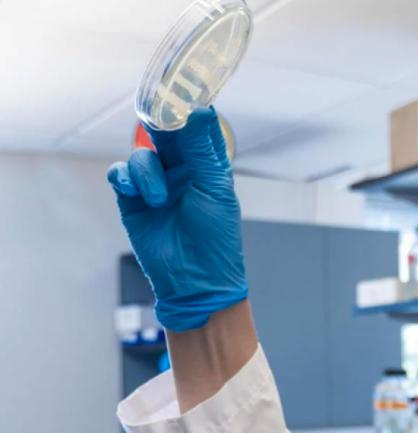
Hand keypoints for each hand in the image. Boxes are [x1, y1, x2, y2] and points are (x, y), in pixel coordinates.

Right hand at [107, 108, 246, 331]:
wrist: (194, 280)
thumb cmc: (215, 237)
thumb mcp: (212, 188)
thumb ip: (201, 148)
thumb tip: (199, 109)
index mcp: (207, 165)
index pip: (197, 126)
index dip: (190, 106)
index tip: (185, 84)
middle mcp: (182, 169)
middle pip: (165, 133)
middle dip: (160, 124)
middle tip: (157, 117)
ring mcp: (156, 183)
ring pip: (142, 154)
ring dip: (146, 172)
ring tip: (158, 199)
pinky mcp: (133, 199)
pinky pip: (120, 174)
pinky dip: (124, 177)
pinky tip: (132, 190)